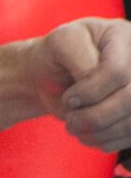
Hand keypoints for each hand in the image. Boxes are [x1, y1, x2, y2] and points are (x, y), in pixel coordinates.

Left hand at [47, 18, 130, 152]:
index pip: (117, 72)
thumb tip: (93, 80)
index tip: (68, 99)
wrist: (55, 74)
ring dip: (100, 132)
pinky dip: (108, 140)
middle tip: (71, 121)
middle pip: (130, 99)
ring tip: (76, 128)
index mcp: (124, 37)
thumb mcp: (61, 43)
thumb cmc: (57, 56)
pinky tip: (90, 135)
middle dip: (96, 116)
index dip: (90, 91)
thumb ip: (80, 57)